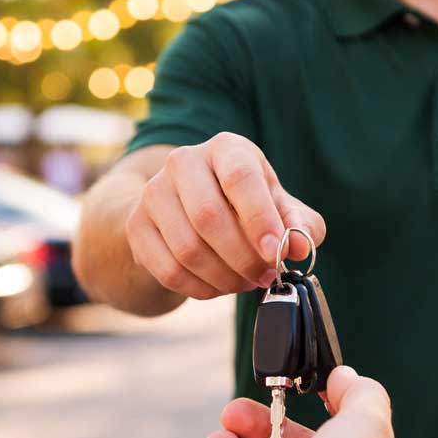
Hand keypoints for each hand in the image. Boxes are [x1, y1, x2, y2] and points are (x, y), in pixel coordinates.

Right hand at [125, 133, 325, 299]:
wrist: (187, 207)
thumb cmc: (244, 205)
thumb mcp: (278, 207)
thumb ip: (299, 224)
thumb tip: (300, 247)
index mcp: (226, 148)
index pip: (240, 178)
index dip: (259, 219)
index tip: (276, 253)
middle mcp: (183, 161)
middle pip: (209, 217)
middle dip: (243, 258)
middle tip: (264, 276)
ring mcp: (153, 193)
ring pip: (188, 250)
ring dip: (224, 278)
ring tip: (243, 282)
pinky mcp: (137, 226)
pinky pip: (169, 270)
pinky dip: (200, 289)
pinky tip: (217, 287)